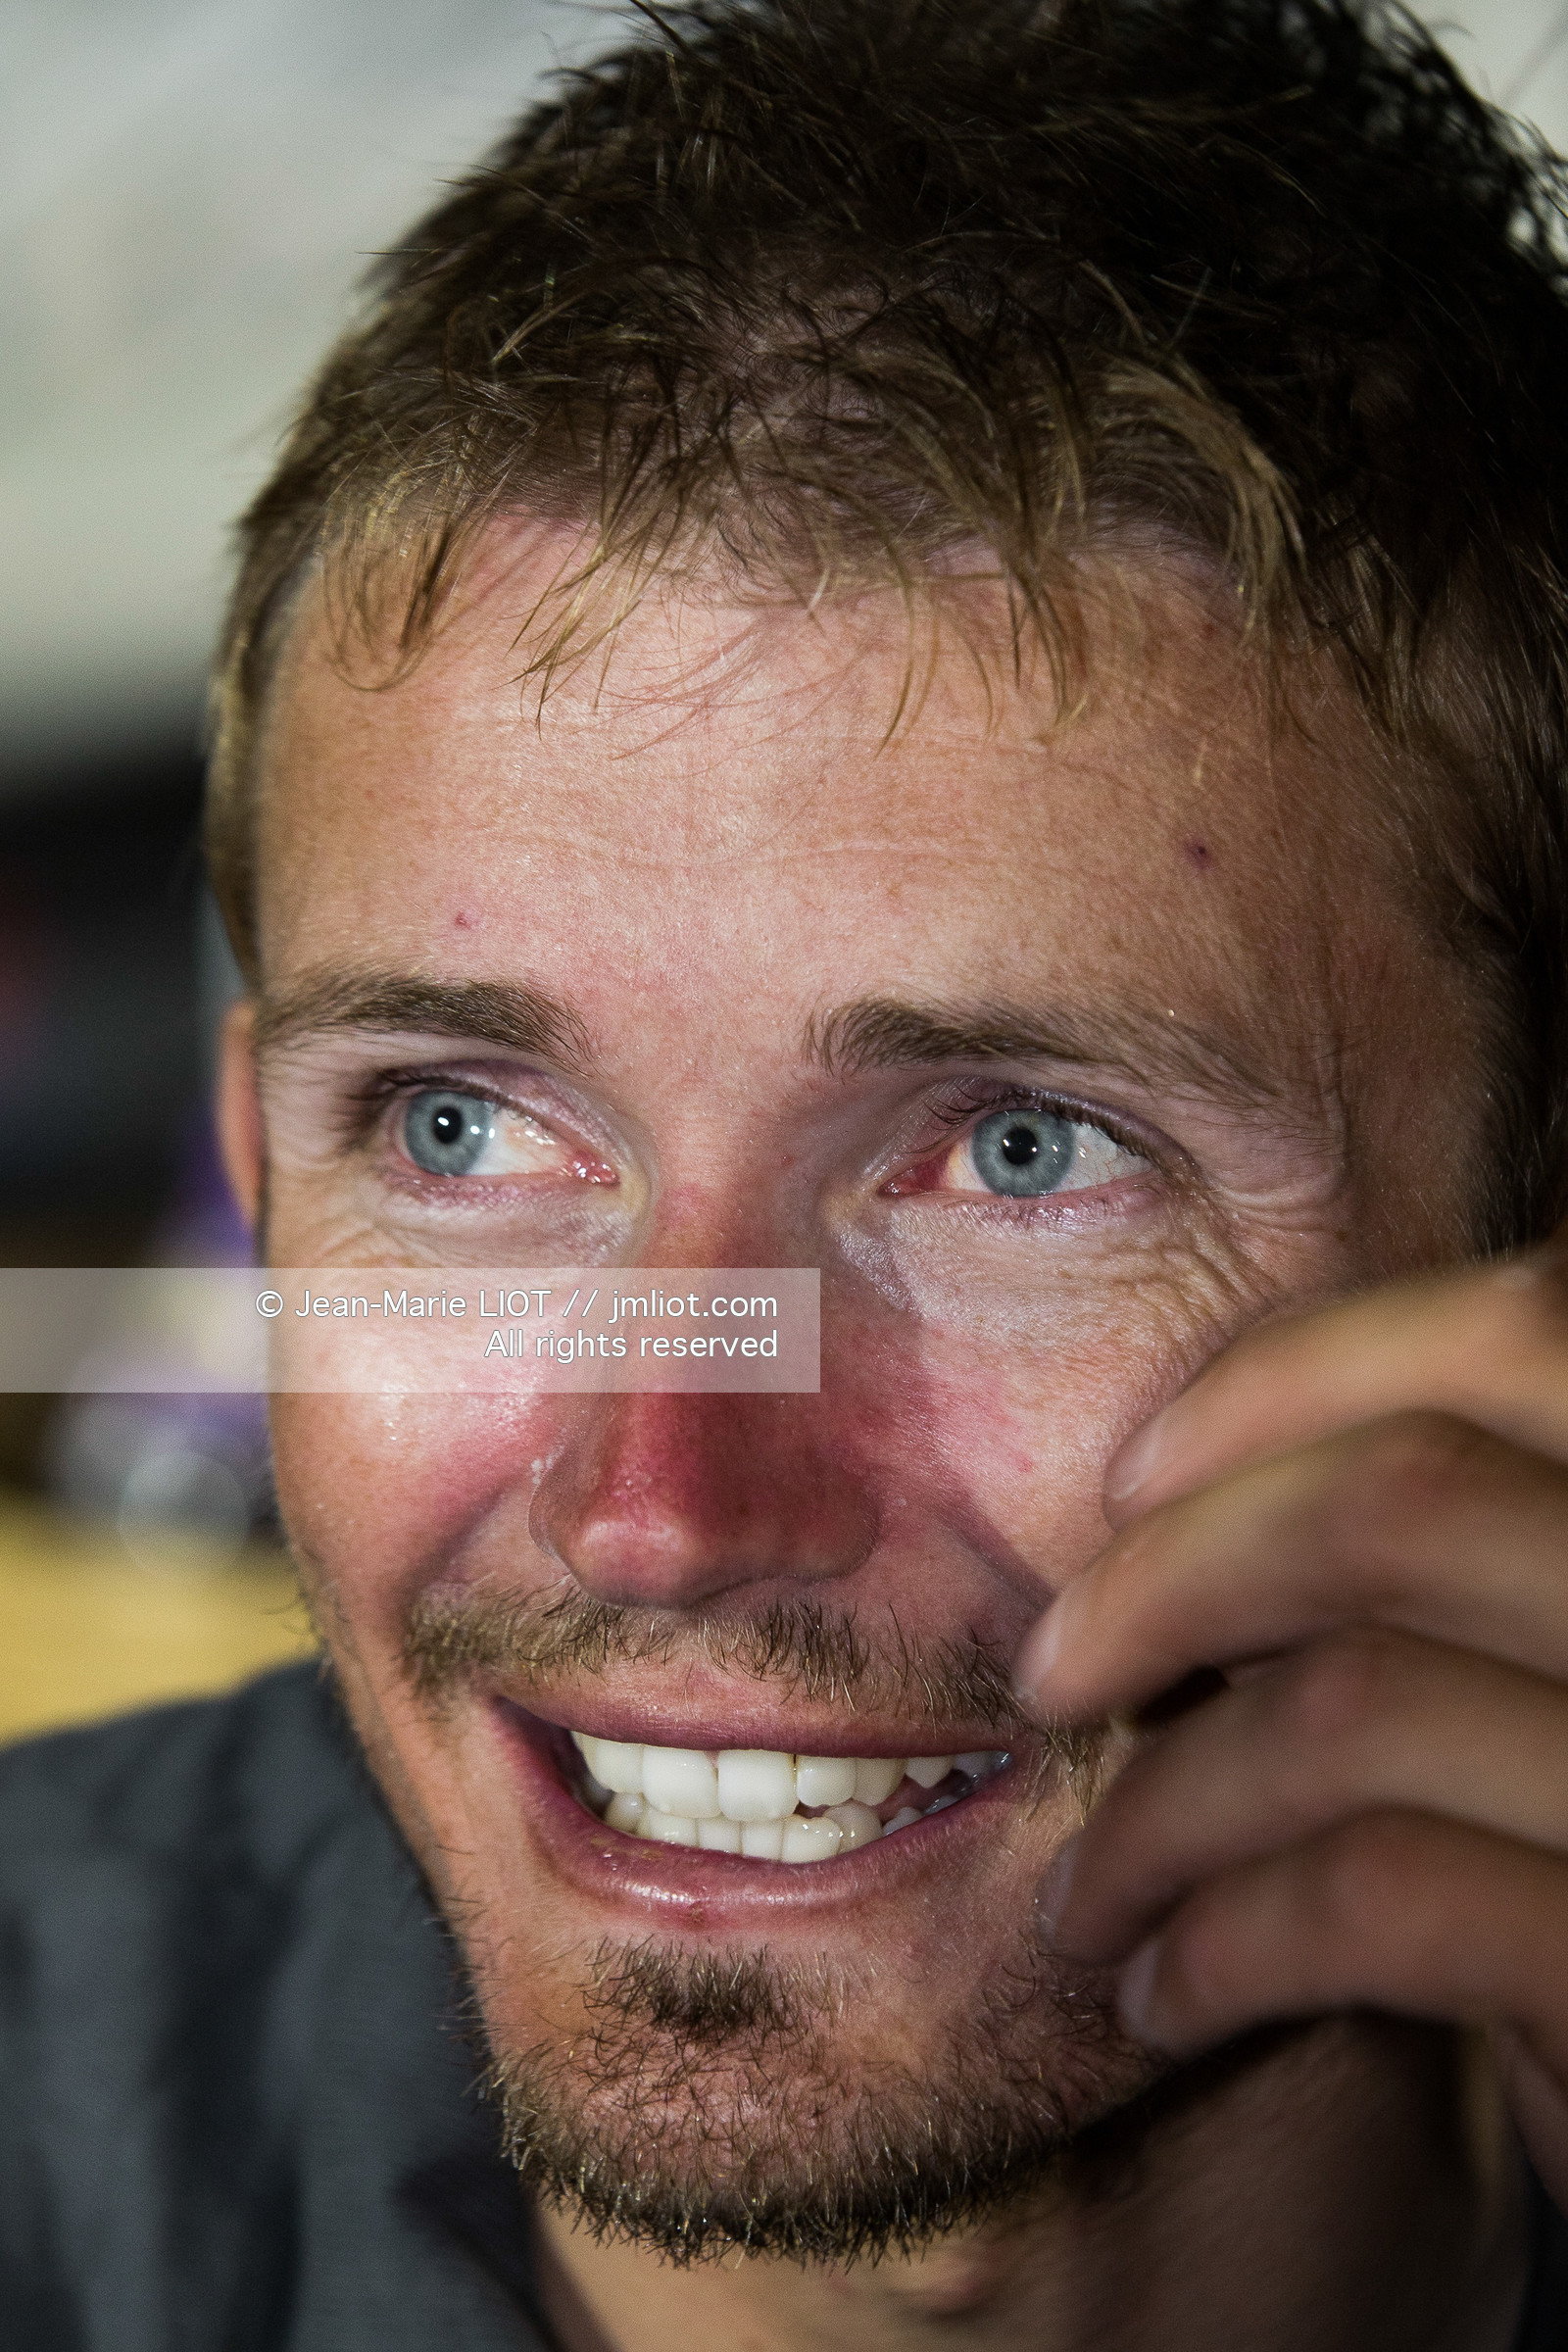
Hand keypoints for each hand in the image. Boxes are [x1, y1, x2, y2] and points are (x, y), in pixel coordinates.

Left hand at [1015, 1247, 1567, 2209]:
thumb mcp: (1559, 1667)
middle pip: (1404, 1499)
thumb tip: (1203, 1495)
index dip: (1300, 1373)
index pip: (1524, 1329)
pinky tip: (1161, 1996)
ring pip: (1353, 1705)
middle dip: (1170, 1578)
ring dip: (1157, 1806)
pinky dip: (1221, 1940)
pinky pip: (1377, 1896)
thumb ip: (1470, 1561)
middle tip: (1052, 1678)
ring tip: (1084, 1897)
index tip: (1133, 1474)